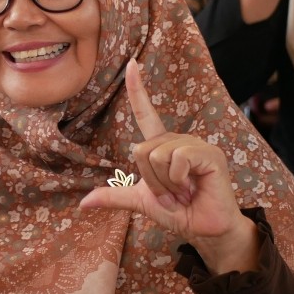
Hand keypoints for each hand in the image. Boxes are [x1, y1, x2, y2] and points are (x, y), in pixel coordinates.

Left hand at [81, 59, 259, 272]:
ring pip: (156, 156)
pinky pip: (177, 159)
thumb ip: (115, 196)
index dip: (137, 90)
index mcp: (162, 146)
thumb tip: (84, 203)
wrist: (204, 230)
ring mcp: (195, 145)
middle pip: (140, 150)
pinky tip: (193, 188)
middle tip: (171, 194)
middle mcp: (178, 140)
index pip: (146, 113)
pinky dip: (178, 180)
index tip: (132, 63)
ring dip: (164, 184)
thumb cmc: (179, 211)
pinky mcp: (209, 154)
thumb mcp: (141, 201)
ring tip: (183, 193)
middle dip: (150, 181)